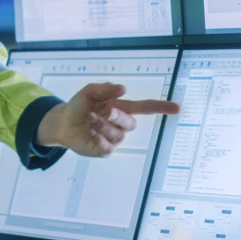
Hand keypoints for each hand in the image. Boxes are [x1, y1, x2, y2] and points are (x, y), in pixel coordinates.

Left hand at [36, 82, 179, 156]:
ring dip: (103, 126)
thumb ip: (105, 89)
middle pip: (131, 123)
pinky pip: (109, 148)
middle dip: (118, 117)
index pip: (146, 108)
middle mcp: (121, 124)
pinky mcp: (104, 150)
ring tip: (89, 120)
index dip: (161, 108)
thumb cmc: (79, 106)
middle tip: (105, 112)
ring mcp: (113, 139)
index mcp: (122, 108)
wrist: (63, 123)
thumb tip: (123, 89)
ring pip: (118, 135)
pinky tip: (91, 134)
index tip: (177, 108)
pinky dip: (100, 140)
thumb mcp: (89, 92)